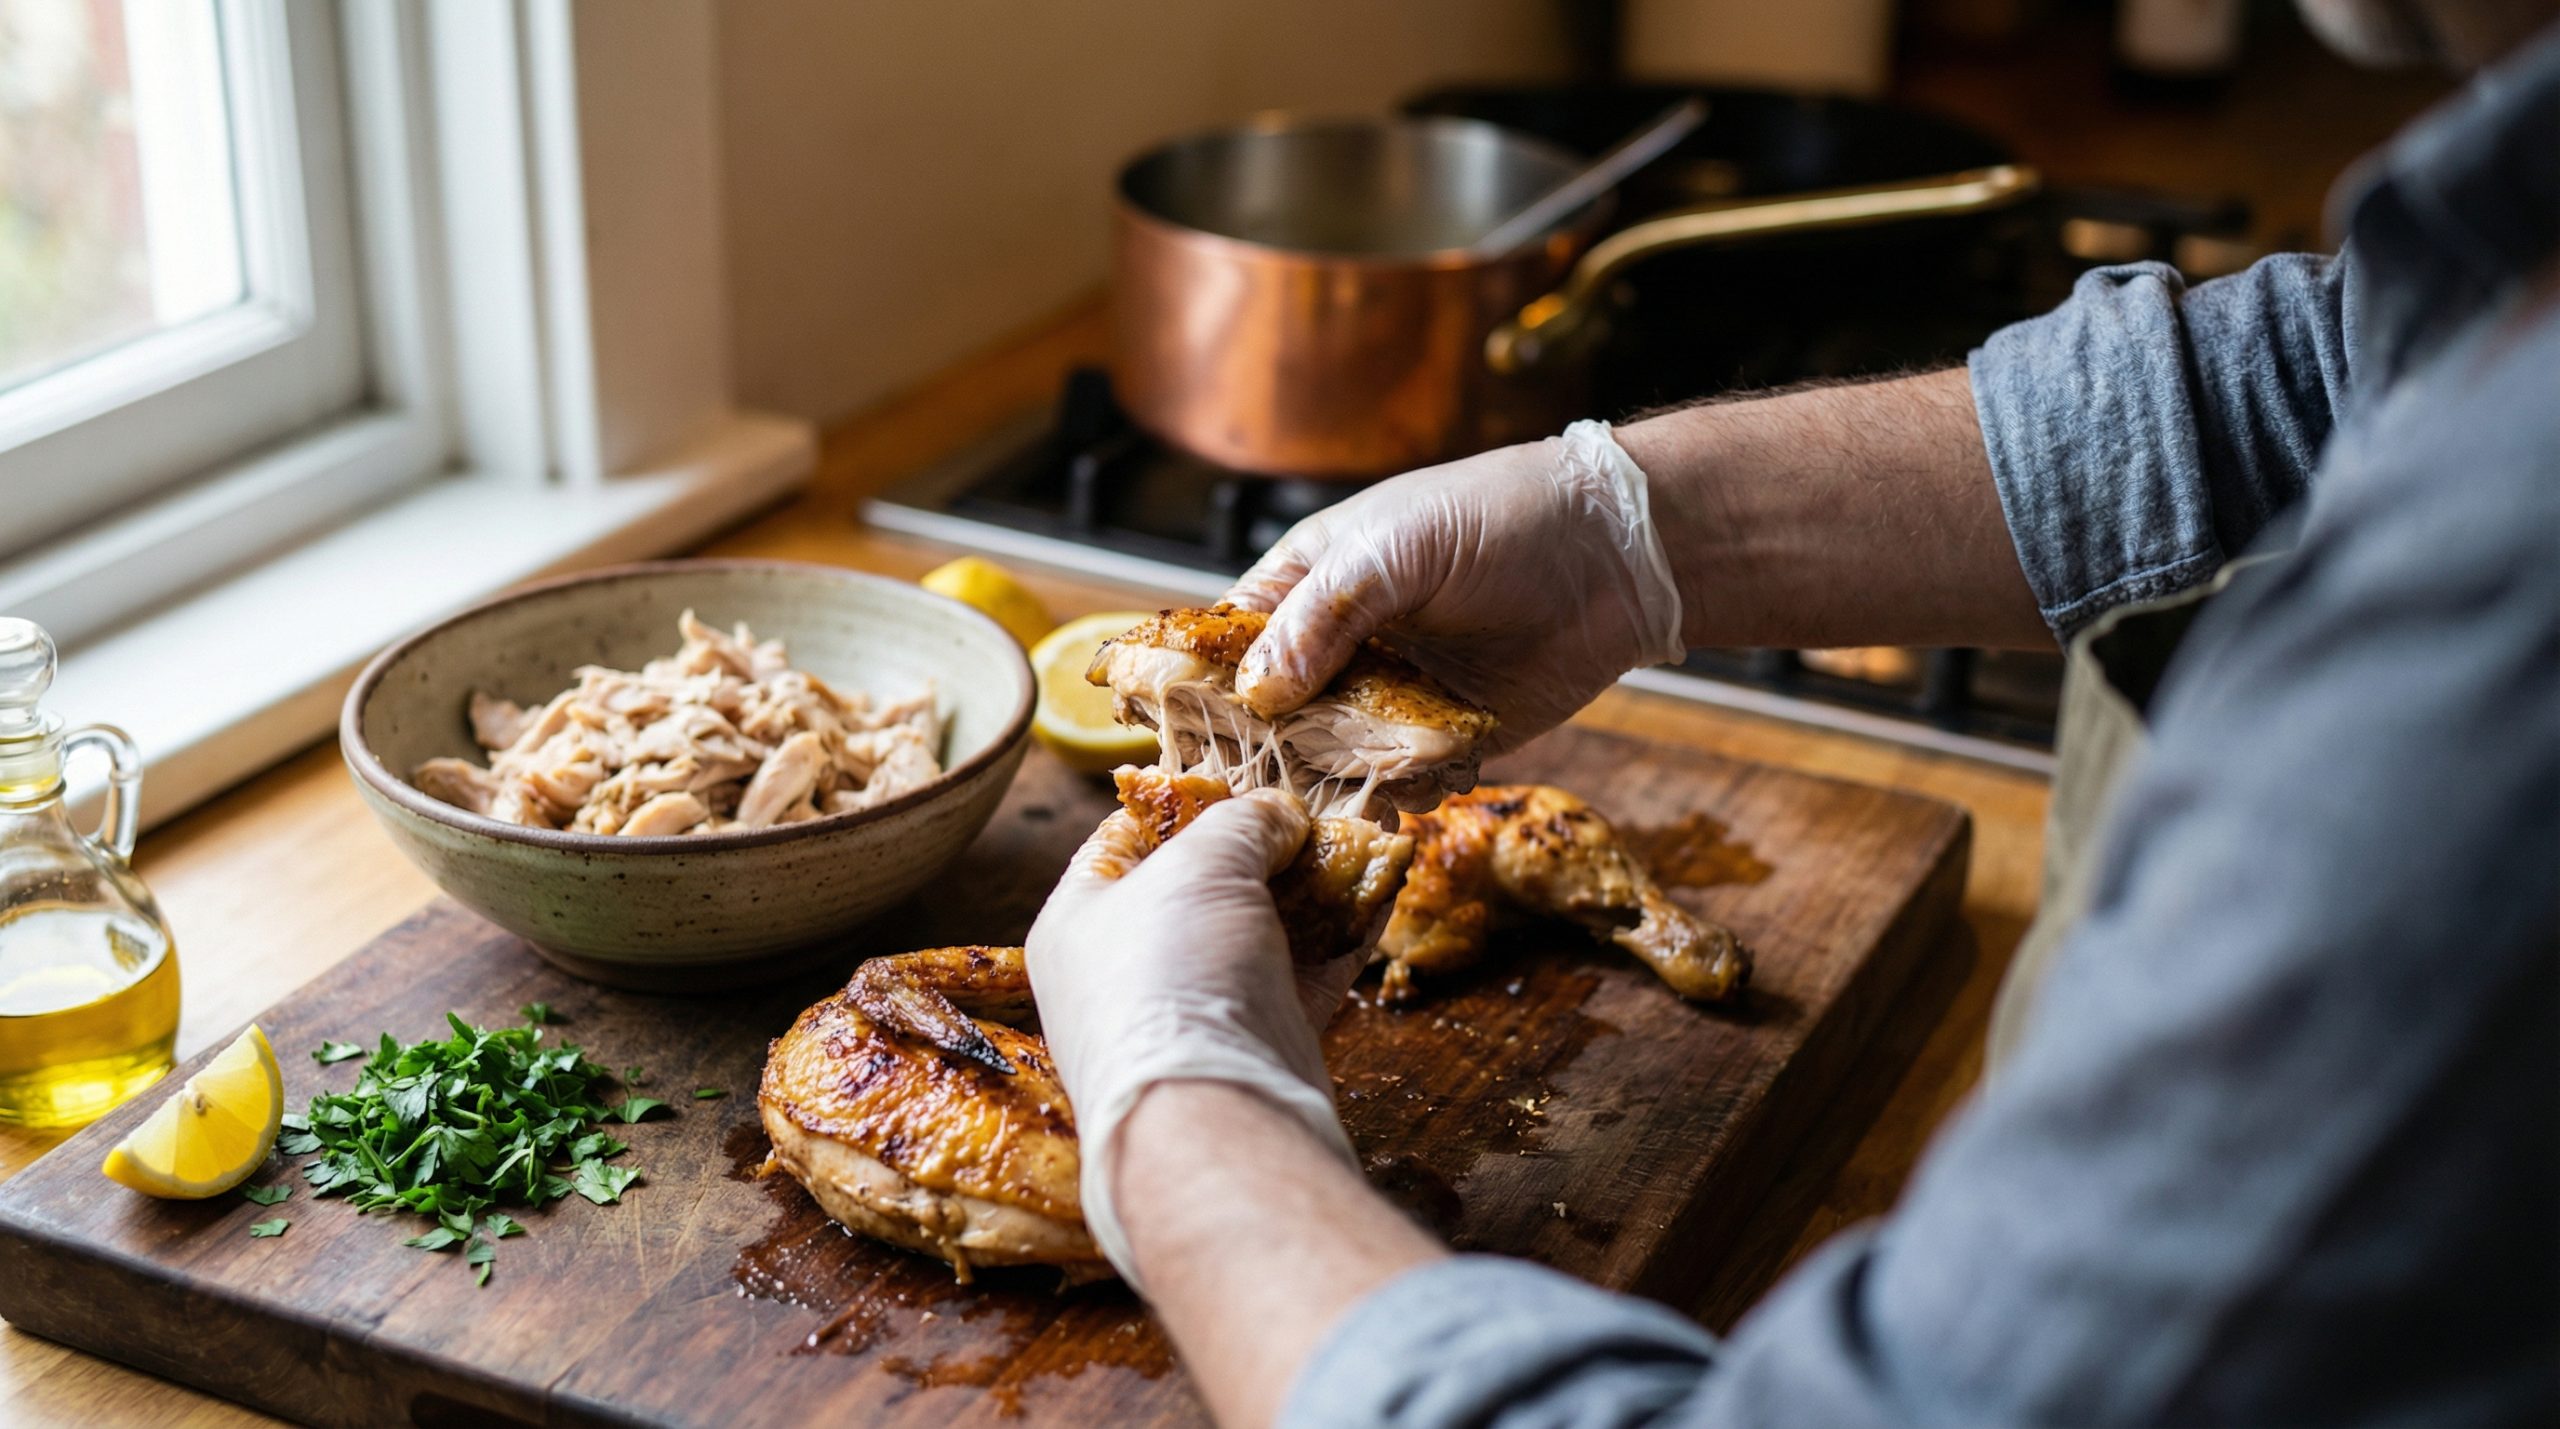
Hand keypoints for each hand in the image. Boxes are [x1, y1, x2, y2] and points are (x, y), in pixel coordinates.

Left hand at [1026, 788, 1360, 1284]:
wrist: (1215, 1120)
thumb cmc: (1172, 976)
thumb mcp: (1198, 865)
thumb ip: (1240, 823)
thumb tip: (1277, 813)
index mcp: (1078, 921)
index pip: (1126, 836)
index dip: (1188, 798)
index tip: (1244, 772)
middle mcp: (1130, 968)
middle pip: (1206, 882)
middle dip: (1270, 840)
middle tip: (1323, 798)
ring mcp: (1200, 1010)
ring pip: (1266, 925)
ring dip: (1319, 878)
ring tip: (1371, 825)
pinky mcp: (1264, 1043)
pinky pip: (1308, 968)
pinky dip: (1345, 927)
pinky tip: (1385, 879)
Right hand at [1225, 421, 1684, 751]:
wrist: (1612, 556)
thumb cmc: (1496, 520)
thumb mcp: (1390, 550)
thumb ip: (1320, 619)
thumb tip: (1258, 693)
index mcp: (1310, 585)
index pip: (1229, 642)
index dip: (1201, 683)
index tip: (1179, 726)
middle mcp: (1341, 646)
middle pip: (1272, 715)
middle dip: (1265, 749)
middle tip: (1260, 781)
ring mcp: (1391, 696)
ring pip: (1331, 758)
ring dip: (1330, 780)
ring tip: (1333, 793)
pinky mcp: (1445, 738)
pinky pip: (1401, 781)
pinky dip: (1398, 792)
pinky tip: (1406, 789)